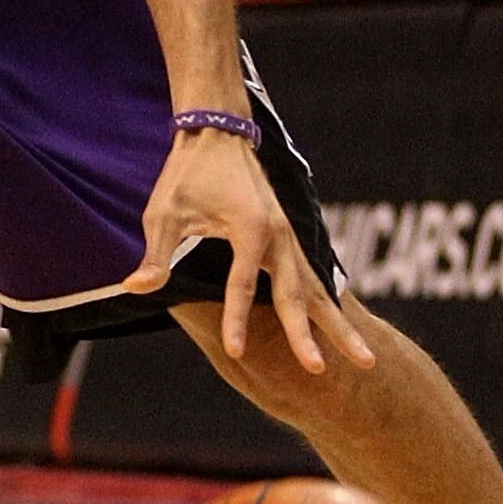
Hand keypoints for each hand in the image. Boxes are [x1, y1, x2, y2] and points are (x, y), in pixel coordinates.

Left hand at [123, 130, 373, 373]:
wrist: (218, 134)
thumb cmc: (187, 175)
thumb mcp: (164, 212)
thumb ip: (156, 254)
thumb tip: (136, 288)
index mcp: (249, 228)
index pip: (242, 284)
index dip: (236, 320)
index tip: (236, 353)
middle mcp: (279, 235)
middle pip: (294, 294)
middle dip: (305, 334)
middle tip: (317, 370)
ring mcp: (289, 237)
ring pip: (318, 290)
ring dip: (339, 325)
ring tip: (366, 360)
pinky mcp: (290, 239)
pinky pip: (314, 279)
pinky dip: (329, 307)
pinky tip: (345, 334)